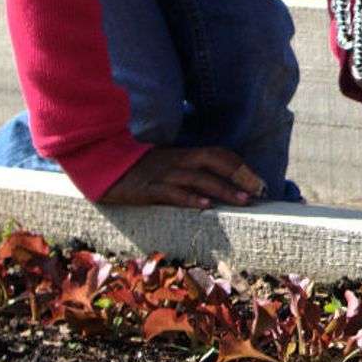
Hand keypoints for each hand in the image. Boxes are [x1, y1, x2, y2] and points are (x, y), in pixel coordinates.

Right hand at [99, 146, 265, 208]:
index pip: (218, 154)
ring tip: (242, 201)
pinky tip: (205, 207)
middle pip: (214, 161)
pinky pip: (172, 192)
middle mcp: (177, 161)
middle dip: (239, 175)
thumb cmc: (139, 170)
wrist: (101, 166)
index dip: (240, 166)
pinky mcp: (148, 189)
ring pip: (198, 179)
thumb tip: (217, 187)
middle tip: (259, 191)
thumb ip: (190, 172)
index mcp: (184, 155)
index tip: (259, 182)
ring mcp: (163, 174)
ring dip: (222, 189)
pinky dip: (190, 199)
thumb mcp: (168, 166)